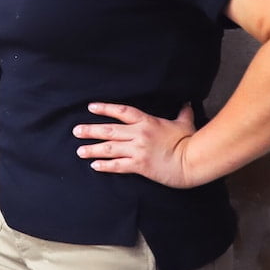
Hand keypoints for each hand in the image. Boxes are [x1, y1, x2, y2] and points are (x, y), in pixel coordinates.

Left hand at [72, 103, 197, 188]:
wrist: (193, 160)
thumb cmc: (189, 141)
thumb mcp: (185, 123)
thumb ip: (183, 112)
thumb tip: (187, 103)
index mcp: (147, 122)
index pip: (121, 112)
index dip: (105, 108)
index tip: (91, 107)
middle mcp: (139, 134)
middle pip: (109, 130)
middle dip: (90, 130)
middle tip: (76, 131)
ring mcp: (137, 150)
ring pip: (109, 148)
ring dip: (93, 149)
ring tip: (79, 150)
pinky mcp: (139, 166)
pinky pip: (118, 165)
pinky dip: (105, 165)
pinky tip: (94, 165)